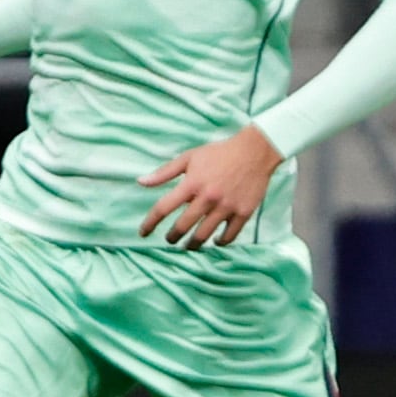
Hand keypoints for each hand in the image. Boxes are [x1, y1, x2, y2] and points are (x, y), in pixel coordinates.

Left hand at [138, 125, 283, 244]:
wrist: (254, 151)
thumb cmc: (219, 153)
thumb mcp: (189, 157)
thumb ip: (164, 172)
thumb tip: (141, 182)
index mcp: (192, 184)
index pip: (163, 208)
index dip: (150, 223)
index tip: (143, 232)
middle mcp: (207, 198)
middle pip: (183, 226)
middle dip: (172, 237)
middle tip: (170, 240)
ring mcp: (226, 207)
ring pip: (204, 235)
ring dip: (193, 244)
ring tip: (189, 245)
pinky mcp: (243, 213)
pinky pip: (230, 235)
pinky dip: (221, 241)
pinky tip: (216, 240)